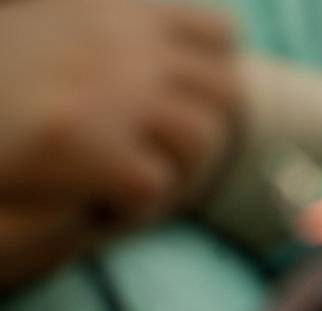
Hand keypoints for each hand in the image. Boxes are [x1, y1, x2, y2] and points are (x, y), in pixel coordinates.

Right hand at [0, 0, 241, 224]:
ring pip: (200, 142)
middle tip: (168, 161)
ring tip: (129, 184)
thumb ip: (111, 34)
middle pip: (225, 94)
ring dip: (174, 172)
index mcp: (118, 6)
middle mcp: (124, 41)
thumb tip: (206, 53)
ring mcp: (113, 91)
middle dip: (205, 132)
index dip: (217, 74)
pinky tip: (96, 204)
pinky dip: (130, 204)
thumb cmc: (0, 76)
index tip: (194, 106)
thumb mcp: (51, 24)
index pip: (218, 34)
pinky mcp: (89, 144)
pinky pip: (154, 185)